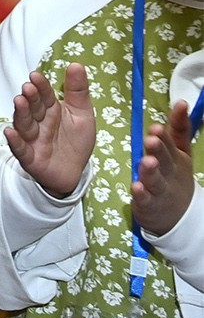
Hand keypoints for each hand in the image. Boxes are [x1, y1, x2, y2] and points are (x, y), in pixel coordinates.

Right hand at [7, 64, 96, 198]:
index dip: (41, 86)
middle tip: (28, 87)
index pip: (45, 95)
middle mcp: (39, 123)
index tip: (36, 76)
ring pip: (24, 125)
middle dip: (30, 98)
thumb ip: (78, 91)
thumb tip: (76, 64)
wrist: (74, 173)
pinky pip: (20, 149)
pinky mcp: (30, 158)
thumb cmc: (76, 141)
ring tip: (19, 102)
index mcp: (51, 110)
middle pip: (33, 108)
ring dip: (21, 114)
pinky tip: (10, 132)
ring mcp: (32, 140)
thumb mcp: (83, 114)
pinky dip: (15, 141)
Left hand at [133, 100, 195, 236]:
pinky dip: (141, 193)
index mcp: (177, 156)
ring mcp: (161, 188)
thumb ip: (178, 128)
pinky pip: (145, 199)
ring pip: (156, 178)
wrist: (178, 214)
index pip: (174, 140)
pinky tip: (136, 186)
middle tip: (152, 138)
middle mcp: (170, 171)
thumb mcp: (180, 151)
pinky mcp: (150, 205)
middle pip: (165, 158)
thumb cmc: (174, 175)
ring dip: (151, 169)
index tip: (163, 119)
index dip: (169, 130)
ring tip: (147, 161)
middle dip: (159, 148)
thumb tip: (182, 102)